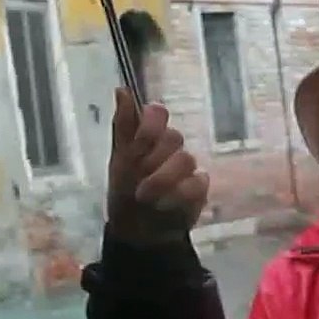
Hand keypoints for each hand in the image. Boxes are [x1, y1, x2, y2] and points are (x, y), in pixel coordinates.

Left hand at [105, 88, 208, 244]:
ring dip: (162, 180)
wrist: (136, 230)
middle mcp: (170, 146)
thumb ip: (123, 125)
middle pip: (172, 137)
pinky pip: (197, 182)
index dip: (151, 124)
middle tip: (136, 178)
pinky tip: (164, 204)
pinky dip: (178, 195)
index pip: (158, 113)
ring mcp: (187, 167)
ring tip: (145, 196)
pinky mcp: (199, 188)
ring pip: (184, 160)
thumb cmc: (125, 191)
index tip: (140, 141)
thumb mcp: (118, 159)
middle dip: (152, 160)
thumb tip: (121, 89)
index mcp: (150, 134)